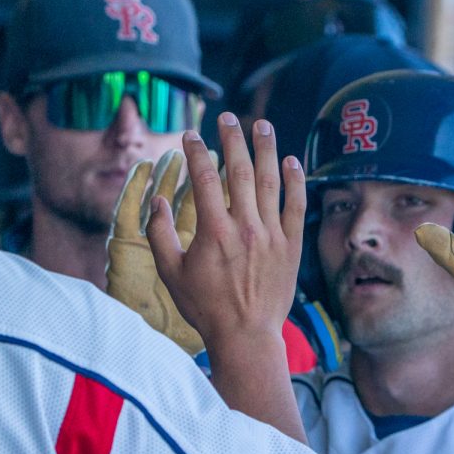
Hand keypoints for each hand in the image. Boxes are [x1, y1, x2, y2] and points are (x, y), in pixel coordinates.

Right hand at [109, 115, 306, 352]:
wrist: (246, 336)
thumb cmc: (205, 307)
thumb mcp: (170, 273)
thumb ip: (159, 234)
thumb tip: (157, 200)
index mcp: (213, 231)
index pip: (204, 178)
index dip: (196, 151)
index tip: (191, 135)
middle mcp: (245, 227)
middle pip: (239, 170)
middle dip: (232, 138)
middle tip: (228, 117)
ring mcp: (272, 235)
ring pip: (270, 181)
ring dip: (266, 149)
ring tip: (262, 124)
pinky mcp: (292, 245)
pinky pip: (296, 205)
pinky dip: (296, 180)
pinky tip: (292, 160)